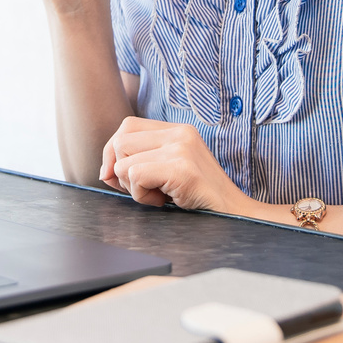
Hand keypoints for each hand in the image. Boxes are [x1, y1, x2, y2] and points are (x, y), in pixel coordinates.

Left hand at [100, 116, 246, 212]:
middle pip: (120, 141)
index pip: (127, 127)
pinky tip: (164, 201)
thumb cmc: (200, 199)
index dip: (115, 153)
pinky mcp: (181, 169)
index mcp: (179, 130)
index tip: (123, 177)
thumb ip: (139, 163)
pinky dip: (142, 196)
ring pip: (124, 161)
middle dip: (121, 172)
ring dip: (133, 187)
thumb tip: (104, 171)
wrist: (237, 216)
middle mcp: (180, 133)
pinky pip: (136, 176)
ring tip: (159, 195)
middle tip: (145, 189)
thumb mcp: (168, 173)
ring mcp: (182, 149)